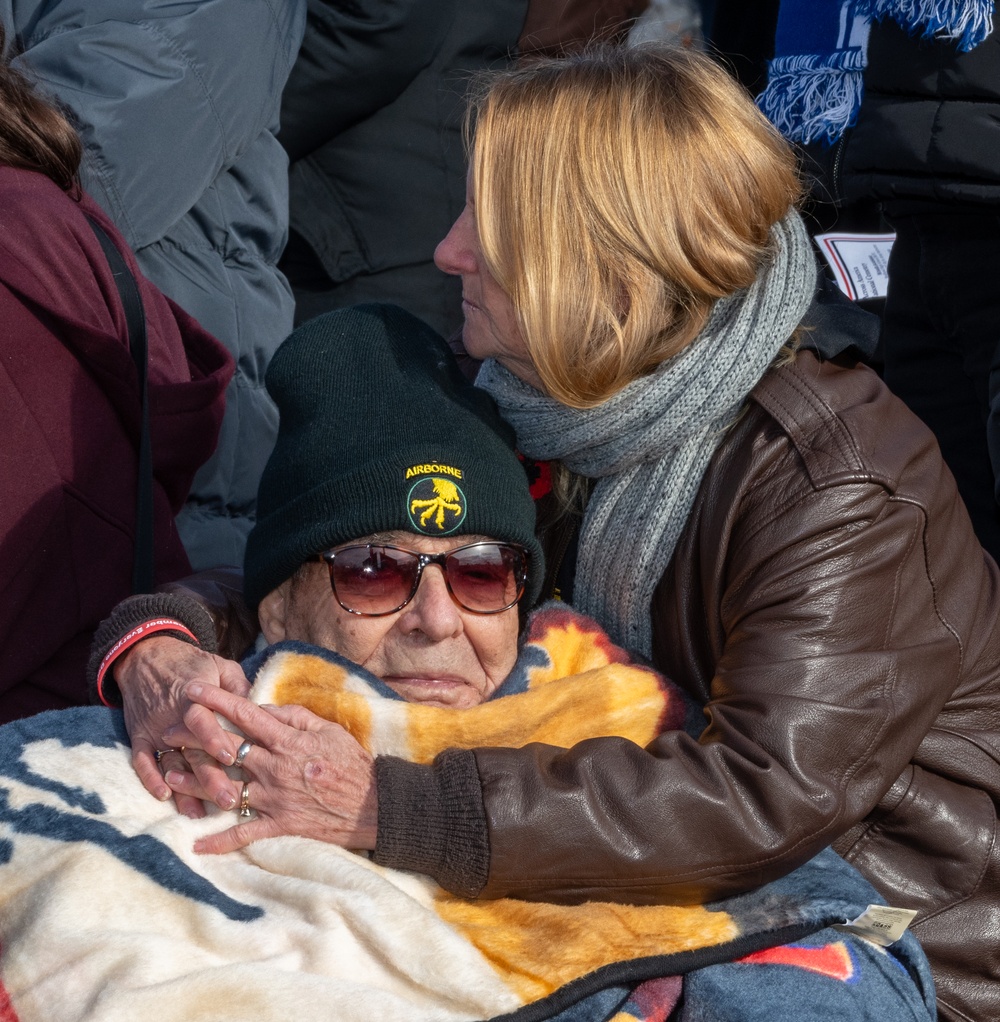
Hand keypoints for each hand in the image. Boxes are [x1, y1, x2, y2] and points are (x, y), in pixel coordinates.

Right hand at [115, 636, 249, 816]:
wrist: (147, 656)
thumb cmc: (192, 664)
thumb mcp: (220, 666)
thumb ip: (239, 688)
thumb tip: (261, 709)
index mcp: (195, 697)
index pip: (203, 720)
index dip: (215, 738)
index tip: (230, 758)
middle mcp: (173, 716)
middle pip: (192, 750)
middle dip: (209, 777)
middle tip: (228, 801)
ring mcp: (155, 728)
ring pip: (169, 762)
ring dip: (183, 789)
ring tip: (198, 813)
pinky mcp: (139, 736)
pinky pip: (142, 760)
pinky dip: (149, 778)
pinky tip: (163, 797)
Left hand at [163, 683, 377, 855]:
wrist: (373, 805)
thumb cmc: (352, 763)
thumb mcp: (328, 730)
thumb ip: (295, 717)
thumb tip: (264, 708)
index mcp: (288, 741)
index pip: (245, 716)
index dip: (217, 701)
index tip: (194, 690)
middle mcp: (275, 768)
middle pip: (226, 750)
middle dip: (194, 738)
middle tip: (167, 731)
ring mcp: (274, 798)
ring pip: (226, 789)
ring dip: (194, 784)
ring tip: (169, 775)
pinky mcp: (279, 824)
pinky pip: (244, 833)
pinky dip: (220, 841)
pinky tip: (197, 845)